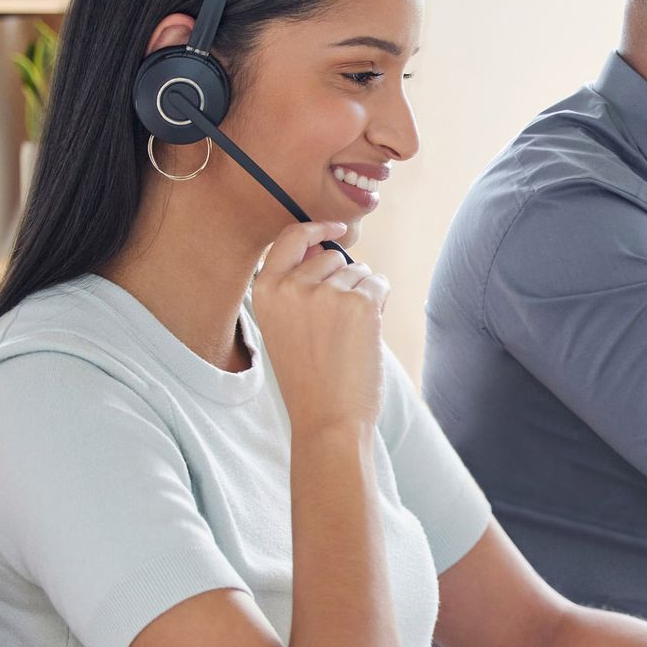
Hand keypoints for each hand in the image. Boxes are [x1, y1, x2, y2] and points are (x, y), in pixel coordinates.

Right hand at [252, 220, 390, 433]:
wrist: (327, 418)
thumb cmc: (309, 377)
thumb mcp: (284, 326)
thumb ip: (296, 285)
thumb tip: (328, 242)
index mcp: (265, 290)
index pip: (290, 238)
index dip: (316, 228)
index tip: (335, 229)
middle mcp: (292, 285)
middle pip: (331, 256)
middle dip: (343, 280)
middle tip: (336, 326)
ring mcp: (326, 292)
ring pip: (358, 271)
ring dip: (362, 295)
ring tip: (347, 336)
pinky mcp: (360, 303)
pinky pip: (379, 283)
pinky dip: (380, 302)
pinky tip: (365, 333)